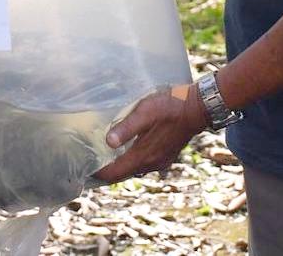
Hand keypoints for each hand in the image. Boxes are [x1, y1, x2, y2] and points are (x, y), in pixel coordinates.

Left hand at [92, 86, 206, 183]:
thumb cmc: (170, 106)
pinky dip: (132, 162)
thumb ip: (126, 127)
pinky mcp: (166, 156)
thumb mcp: (145, 112)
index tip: (85, 169)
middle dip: (107, 171)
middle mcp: (151, 163)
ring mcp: (160, 161)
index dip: (99, 173)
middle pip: (123, 174)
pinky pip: (144, 165)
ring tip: (106, 156)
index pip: (115, 173)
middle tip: (91, 163)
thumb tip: (109, 142)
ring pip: (133, 170)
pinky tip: (127, 150)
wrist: (197, 108)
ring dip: (120, 167)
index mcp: (143, 155)